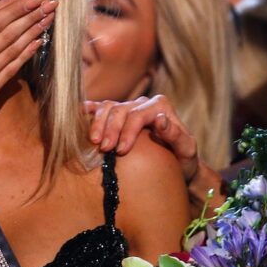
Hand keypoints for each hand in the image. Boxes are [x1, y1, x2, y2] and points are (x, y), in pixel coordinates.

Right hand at [85, 94, 224, 213]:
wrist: (178, 164)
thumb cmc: (184, 160)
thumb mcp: (187, 150)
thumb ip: (176, 135)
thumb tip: (160, 120)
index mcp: (160, 106)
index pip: (138, 114)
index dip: (127, 131)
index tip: (121, 151)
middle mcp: (143, 102)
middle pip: (120, 110)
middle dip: (110, 128)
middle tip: (103, 148)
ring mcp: (129, 107)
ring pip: (108, 107)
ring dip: (98, 122)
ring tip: (93, 140)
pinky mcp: (118, 115)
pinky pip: (101, 107)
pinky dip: (89, 109)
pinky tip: (79, 114)